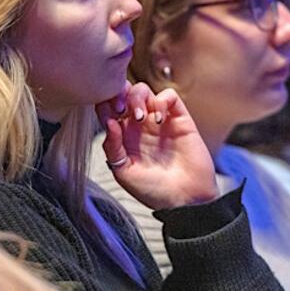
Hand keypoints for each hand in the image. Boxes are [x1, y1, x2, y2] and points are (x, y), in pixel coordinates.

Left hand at [95, 82, 216, 209]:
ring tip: (141, 118)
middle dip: (119, 94)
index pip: (109, 109)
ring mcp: (159, 120)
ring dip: (138, 97)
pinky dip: (162, 101)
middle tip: (121, 109)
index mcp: (123, 136)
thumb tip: (109, 122)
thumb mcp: (124, 172)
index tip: (105, 112)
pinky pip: (169, 96)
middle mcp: (139, 125)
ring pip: (143, 90)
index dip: (105, 104)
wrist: (184, 200)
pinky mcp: (180, 119)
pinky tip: (160, 120)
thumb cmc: (154, 190)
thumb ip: (112, 147)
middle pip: (124, 94)